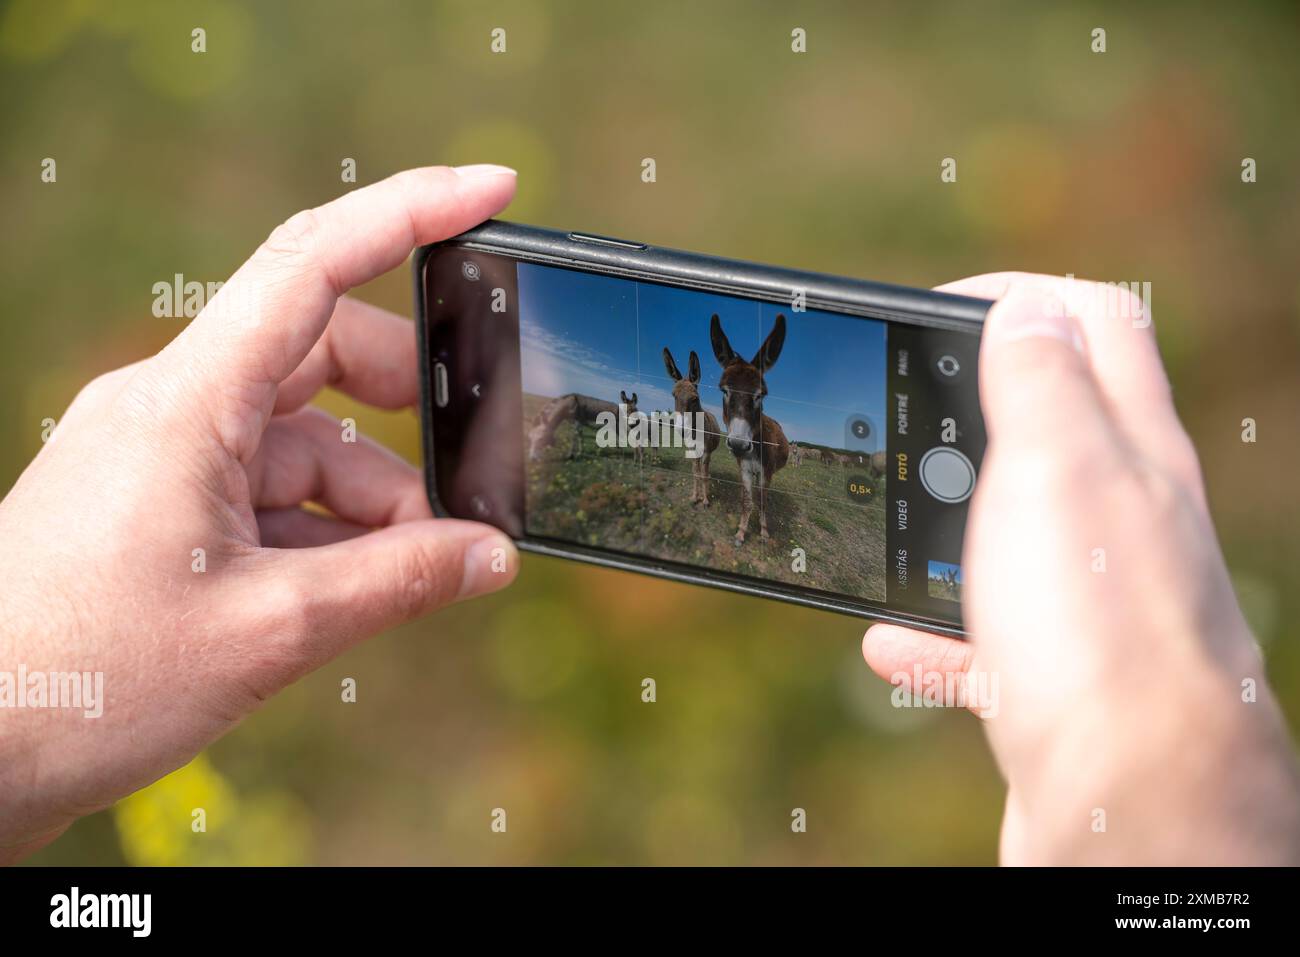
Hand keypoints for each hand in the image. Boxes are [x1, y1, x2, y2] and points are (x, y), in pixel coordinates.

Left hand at [0, 165, 520, 861]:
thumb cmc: (83, 681)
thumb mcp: (269, 630)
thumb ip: (397, 582)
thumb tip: (492, 557)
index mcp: (188, 404)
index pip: (312, 265)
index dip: (410, 214)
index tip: (492, 189)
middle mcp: (174, 407)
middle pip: (324, 355)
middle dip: (409, 413)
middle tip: (473, 479)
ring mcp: (165, 453)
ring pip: (305, 437)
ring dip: (373, 496)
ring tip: (418, 571)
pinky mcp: (162, 500)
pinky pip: (270, 486)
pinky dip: (327, 526)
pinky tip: (358, 584)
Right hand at [863, 273, 1299, 863]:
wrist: (1134, 805)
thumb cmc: (1098, 630)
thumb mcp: (1057, 467)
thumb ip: (1040, 380)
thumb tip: (1025, 308)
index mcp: (1131, 448)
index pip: (1097, 322)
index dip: (1016, 296)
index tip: (934, 314)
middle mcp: (1126, 517)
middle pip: (1049, 428)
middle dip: (966, 415)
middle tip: (899, 423)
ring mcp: (1095, 600)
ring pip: (1013, 537)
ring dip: (944, 527)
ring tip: (891, 531)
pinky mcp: (1061, 678)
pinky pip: (989, 640)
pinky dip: (938, 634)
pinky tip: (893, 642)